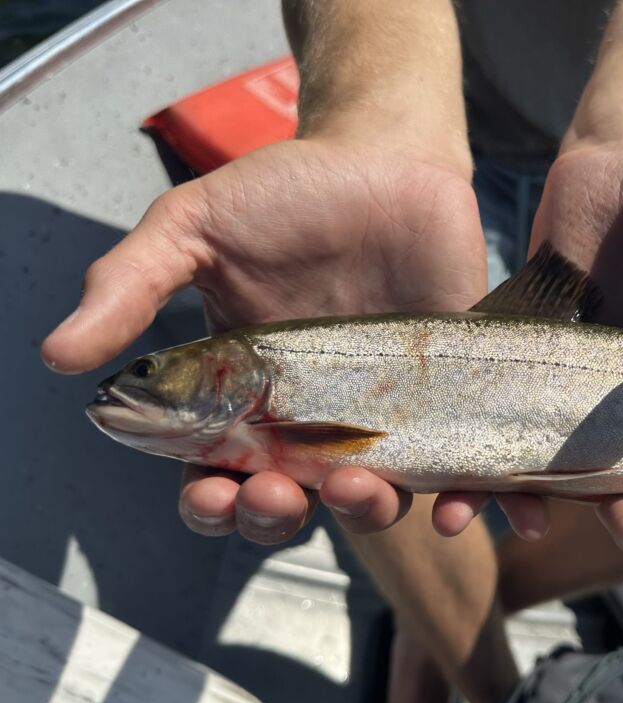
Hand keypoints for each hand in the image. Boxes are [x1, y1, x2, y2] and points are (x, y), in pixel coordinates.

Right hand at [42, 136, 491, 542]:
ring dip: (364, 514)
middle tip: (279, 496)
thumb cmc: (290, 194)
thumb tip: (58, 354)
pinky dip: (460, 498)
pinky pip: (457, 467)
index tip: (210, 492)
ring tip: (360, 489)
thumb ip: (133, 285)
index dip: (211, 502)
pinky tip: (453, 510)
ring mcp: (386, 413)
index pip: (221, 475)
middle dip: (278, 518)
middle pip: (293, 504)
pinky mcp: (450, 399)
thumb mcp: (196, 228)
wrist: (388, 159)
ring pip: (374, 498)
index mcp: (247, 395)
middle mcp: (316, 418)